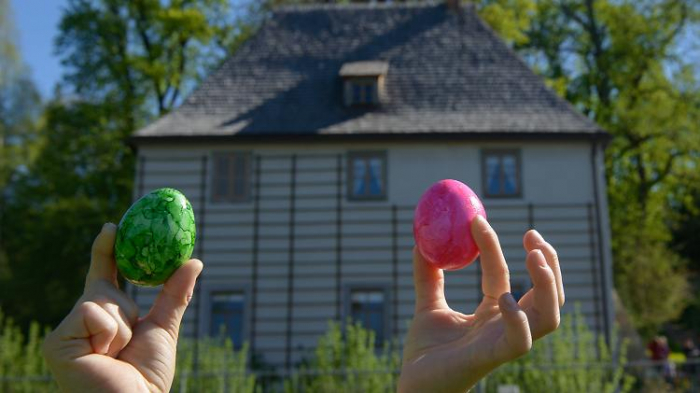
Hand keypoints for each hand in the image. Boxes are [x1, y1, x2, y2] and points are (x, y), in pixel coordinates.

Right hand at [42, 223, 202, 391]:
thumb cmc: (145, 377)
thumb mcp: (163, 329)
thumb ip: (174, 294)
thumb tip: (194, 261)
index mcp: (106, 321)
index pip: (105, 278)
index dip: (107, 252)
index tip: (112, 228)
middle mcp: (82, 325)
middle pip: (103, 287)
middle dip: (120, 297)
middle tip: (118, 292)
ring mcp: (67, 333)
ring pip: (101, 298)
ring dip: (121, 326)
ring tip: (115, 355)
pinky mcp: (56, 342)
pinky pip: (92, 312)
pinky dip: (108, 332)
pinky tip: (102, 356)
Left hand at [398, 216, 563, 392]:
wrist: (413, 387)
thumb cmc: (425, 354)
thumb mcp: (427, 306)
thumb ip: (427, 276)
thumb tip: (420, 241)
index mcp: (492, 314)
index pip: (503, 275)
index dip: (496, 246)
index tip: (479, 220)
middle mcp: (505, 327)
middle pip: (547, 295)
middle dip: (548, 263)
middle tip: (532, 235)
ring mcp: (502, 343)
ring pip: (548, 318)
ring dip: (548, 286)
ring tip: (533, 257)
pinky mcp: (491, 359)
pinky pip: (519, 342)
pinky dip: (519, 320)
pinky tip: (506, 299)